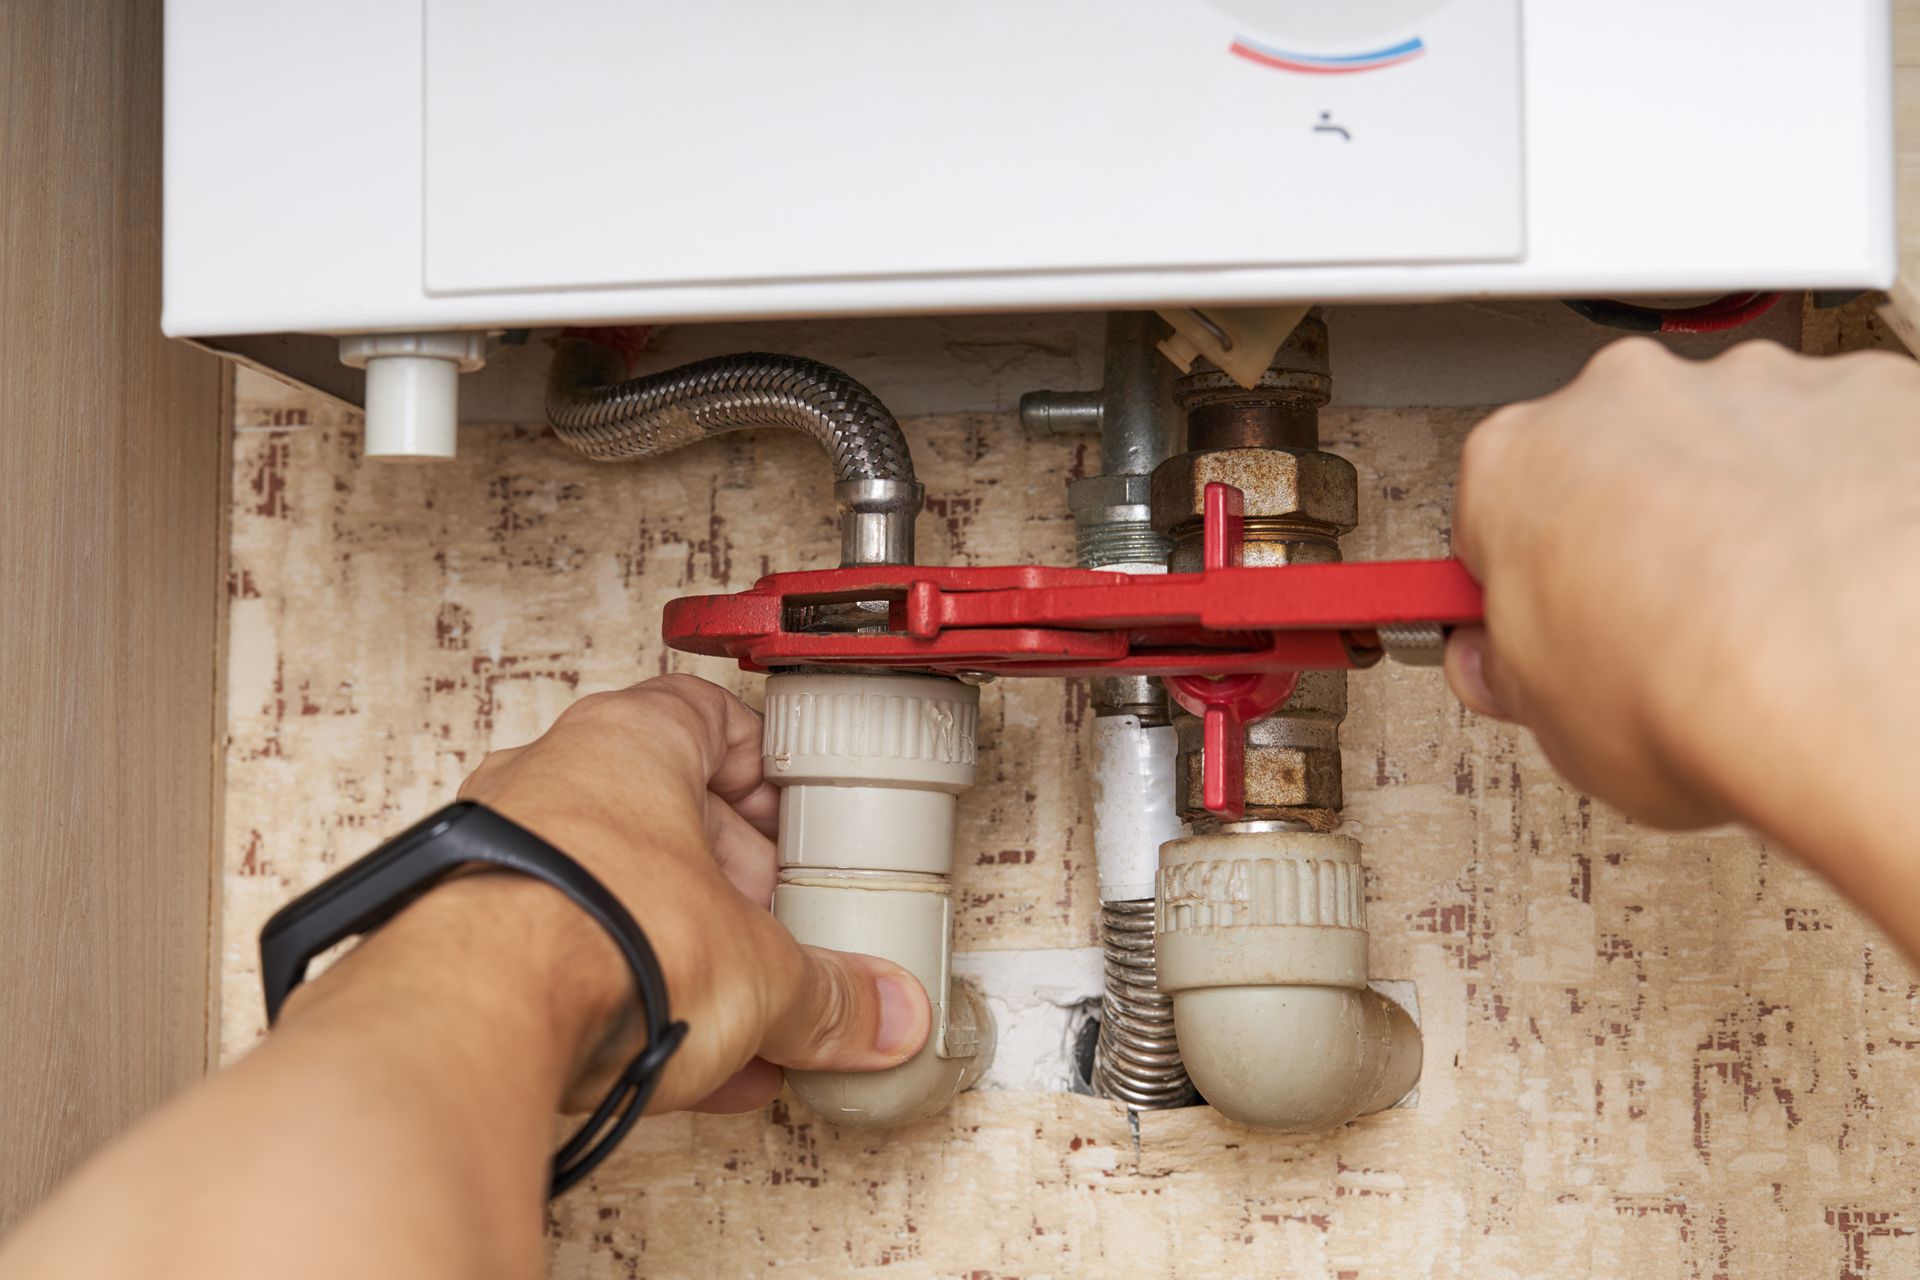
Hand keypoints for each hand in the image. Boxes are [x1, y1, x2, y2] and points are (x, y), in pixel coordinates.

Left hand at [438, 674, 929, 1113]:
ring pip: (606, 889)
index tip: (793, 812)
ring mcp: (493, 853)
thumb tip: (880, 1013)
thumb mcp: (761, 972)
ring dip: (672, 947)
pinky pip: (558, 952)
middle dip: (727, 882)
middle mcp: (549, 778)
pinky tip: (668, 1062)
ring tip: (726, 1012)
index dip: (763, 768)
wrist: (472, 1019)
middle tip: (770, 929)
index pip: (710, 716)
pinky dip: (616, 996)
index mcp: (630, 741)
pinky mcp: (456, 932)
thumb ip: (831, 995)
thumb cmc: (594, 936)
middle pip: (662, 812)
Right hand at [1446, 337, 1919, 832]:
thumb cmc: (1698, 691)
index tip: (1530, 607)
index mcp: (1518, 461)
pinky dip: (1837, 498)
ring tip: (1758, 613)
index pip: (1489, 507)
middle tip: (1648, 624)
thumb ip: (1512, 669)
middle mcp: (1628, 400)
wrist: (1853, 684)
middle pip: (1609, 455)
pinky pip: (1838, 440)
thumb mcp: (1547, 720)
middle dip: (1624, 526)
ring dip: (1736, 505)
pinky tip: (1833, 579)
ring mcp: (1750, 389)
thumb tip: (1504, 666)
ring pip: (1729, 439)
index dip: (1512, 572)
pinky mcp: (1865, 395)